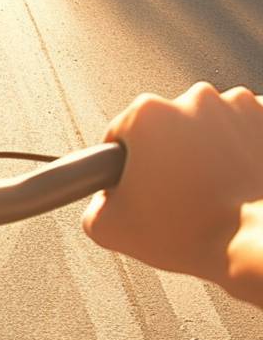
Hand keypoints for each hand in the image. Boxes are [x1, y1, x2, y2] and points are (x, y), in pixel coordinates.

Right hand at [83, 83, 262, 305]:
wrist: (257, 242)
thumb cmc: (193, 232)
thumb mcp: (112, 229)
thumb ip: (93, 206)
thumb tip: (101, 201)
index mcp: (148, 114)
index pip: (121, 135)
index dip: (125, 166)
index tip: (140, 186)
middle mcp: (193, 98)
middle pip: (168, 127)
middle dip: (170, 155)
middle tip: (178, 194)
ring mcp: (238, 104)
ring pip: (209, 126)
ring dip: (207, 150)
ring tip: (213, 190)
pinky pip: (245, 129)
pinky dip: (241, 148)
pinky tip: (238, 179)